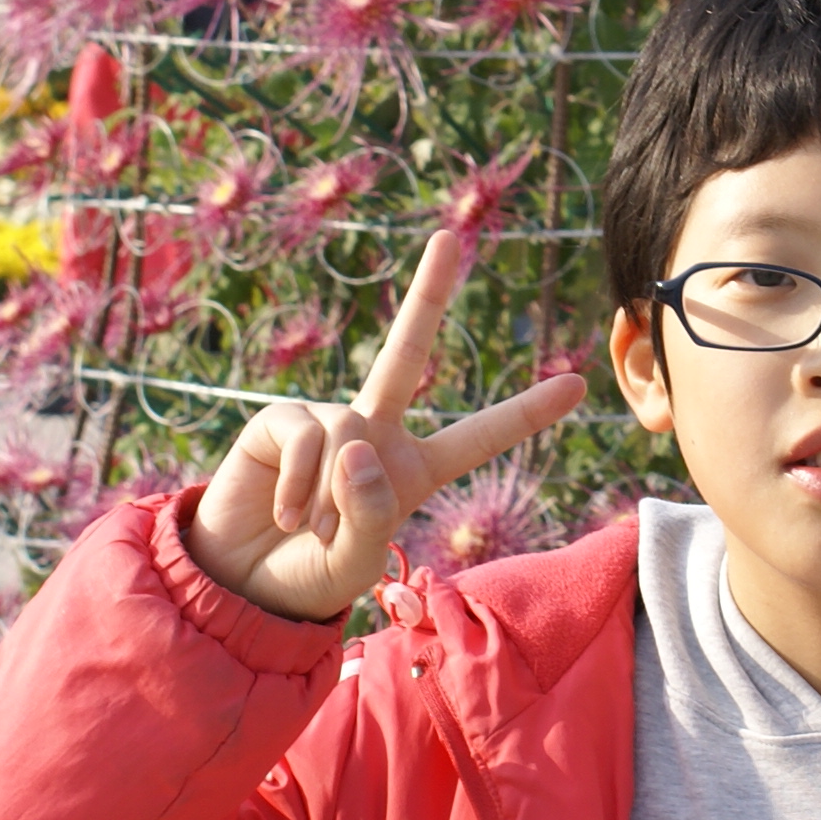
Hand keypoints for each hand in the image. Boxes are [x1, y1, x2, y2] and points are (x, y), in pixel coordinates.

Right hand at [188, 231, 586, 620]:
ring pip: (348, 434)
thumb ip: (368, 510)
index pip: (478, 438)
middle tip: (448, 237)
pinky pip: (305, 436)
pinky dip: (299, 484)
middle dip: (427, 293)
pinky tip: (285, 515)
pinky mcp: (281, 421)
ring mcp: (328, 422)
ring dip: (329, 495)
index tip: (578, 384)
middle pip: (407, 353)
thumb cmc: (311, 574)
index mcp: (413, 470)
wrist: (242, 582)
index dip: (526, 413)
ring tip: (310, 531)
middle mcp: (375, 433)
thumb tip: (358, 442)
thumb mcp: (357, 560)